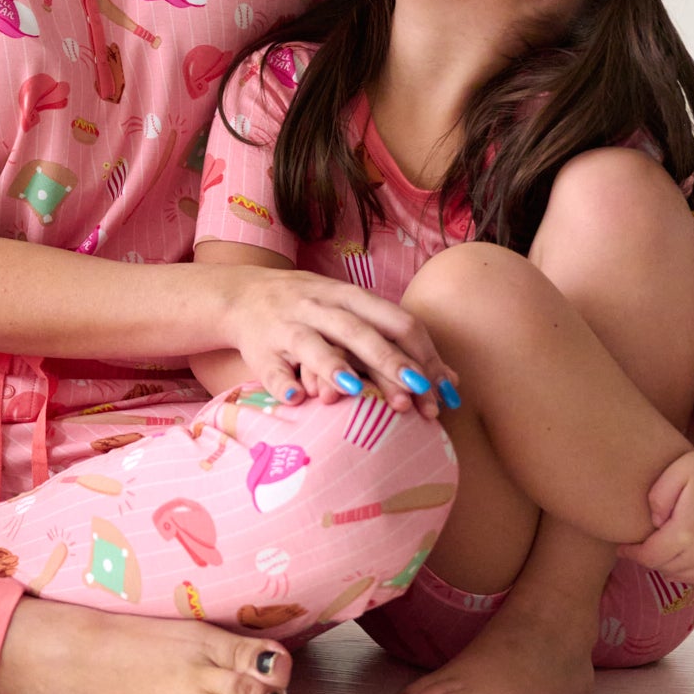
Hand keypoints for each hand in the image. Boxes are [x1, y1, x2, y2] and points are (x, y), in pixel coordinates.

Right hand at [221, 267, 456, 414]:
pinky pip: (271, 368)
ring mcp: (288, 325)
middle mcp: (320, 306)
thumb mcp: (353, 312)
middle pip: (359, 331)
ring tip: (354, 390)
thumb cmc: (312, 308)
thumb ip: (397, 341)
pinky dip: (283, 383)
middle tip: (416, 393)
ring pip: (312, 344)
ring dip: (332, 366)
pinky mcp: (260, 348)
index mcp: (349, 296)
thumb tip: (452, 381)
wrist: (241, 294)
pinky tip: (297, 399)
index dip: (423, 353)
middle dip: (389, 361)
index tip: (444, 389)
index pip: (395, 320)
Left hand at [617, 446, 693, 583]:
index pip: (651, 556)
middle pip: (666, 568)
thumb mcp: (675, 473)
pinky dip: (689, 573)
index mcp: (685, 533)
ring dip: (667, 567)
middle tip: (638, 550)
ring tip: (656, 554)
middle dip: (647, 560)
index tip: (622, 548)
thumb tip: (654, 522)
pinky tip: (681, 561)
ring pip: (685, 575)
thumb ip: (657, 498)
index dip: (633, 554)